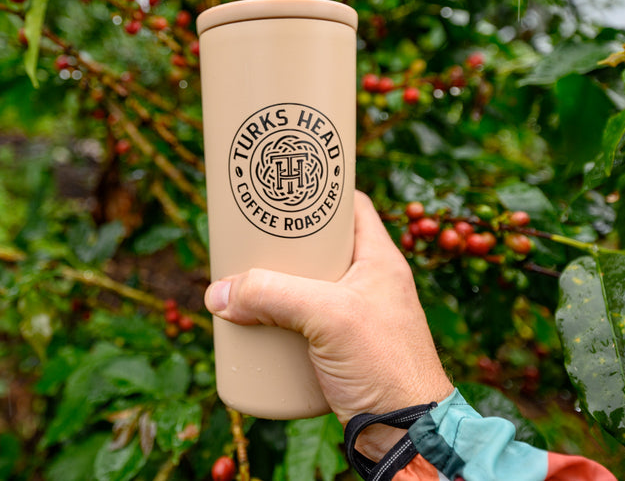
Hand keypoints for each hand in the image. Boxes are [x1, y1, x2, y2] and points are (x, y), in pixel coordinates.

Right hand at [204, 191, 453, 456]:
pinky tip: (255, 324)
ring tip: (242, 282)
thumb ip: (271, 295)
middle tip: (248, 241)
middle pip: (319, 248)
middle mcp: (370, 283)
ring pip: (308, 287)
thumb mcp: (327, 316)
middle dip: (282, 245)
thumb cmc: (384, 364)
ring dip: (275, 285)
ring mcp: (357, 318)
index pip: (350, 206)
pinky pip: (304, 324)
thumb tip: (217, 293)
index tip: (282, 189)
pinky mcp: (343, 351)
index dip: (318, 192)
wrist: (407, 434)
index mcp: (380, 259)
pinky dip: (278, 321)